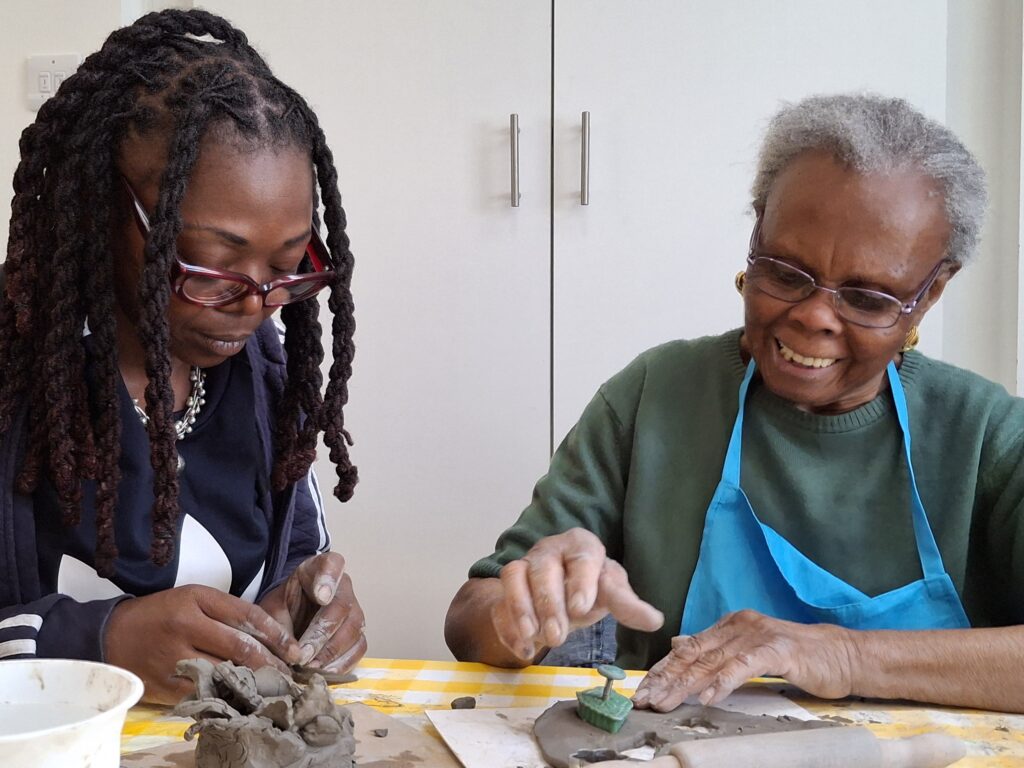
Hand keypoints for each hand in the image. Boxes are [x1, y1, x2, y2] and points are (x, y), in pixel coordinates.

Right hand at [104, 585, 301, 703]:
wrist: (111, 636)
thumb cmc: (161, 614)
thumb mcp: (192, 598)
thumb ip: (226, 611)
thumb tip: (265, 634)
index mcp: (195, 600)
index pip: (246, 615)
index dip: (275, 634)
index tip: (295, 649)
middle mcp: (186, 627)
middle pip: (240, 646)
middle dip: (271, 662)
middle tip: (290, 673)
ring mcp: (174, 658)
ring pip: (225, 672)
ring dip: (251, 681)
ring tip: (272, 687)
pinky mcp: (165, 685)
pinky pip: (204, 692)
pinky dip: (225, 695)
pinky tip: (241, 698)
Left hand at [258, 552, 366, 673]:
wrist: (292, 615)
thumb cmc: (284, 607)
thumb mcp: (272, 608)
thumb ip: (277, 625)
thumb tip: (289, 653)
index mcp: (321, 568)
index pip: (331, 565)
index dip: (328, 580)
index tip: (321, 596)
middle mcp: (344, 586)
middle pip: (341, 606)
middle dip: (321, 634)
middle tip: (302, 655)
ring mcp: (355, 609)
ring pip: (353, 630)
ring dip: (331, 652)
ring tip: (310, 668)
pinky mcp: (359, 633)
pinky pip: (359, 649)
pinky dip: (342, 664)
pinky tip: (323, 673)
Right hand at [491, 528, 663, 660]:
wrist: (558, 594)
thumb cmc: (588, 588)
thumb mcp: (610, 593)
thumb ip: (628, 605)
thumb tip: (655, 621)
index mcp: (580, 545)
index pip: (581, 557)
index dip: (581, 581)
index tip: (581, 608)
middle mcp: (548, 550)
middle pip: (543, 568)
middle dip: (549, 604)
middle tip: (558, 637)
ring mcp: (523, 567)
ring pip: (513, 576)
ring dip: (521, 608)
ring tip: (534, 637)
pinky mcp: (504, 591)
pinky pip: (498, 603)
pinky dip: (508, 627)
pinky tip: (523, 649)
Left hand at [632, 609, 855, 710]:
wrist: (842, 655)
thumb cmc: (797, 657)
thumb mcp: (750, 650)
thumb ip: (716, 649)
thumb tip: (679, 643)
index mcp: (730, 624)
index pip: (688, 648)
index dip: (663, 669)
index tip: (643, 689)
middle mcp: (739, 625)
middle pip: (695, 654)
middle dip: (667, 678)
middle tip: (645, 699)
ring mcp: (758, 635)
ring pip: (713, 661)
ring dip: (686, 684)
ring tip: (666, 701)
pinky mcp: (779, 649)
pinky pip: (744, 666)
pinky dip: (724, 682)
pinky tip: (708, 697)